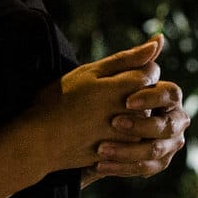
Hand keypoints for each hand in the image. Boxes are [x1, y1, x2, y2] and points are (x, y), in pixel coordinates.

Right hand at [20, 34, 164, 175]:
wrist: (39, 141)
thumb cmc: (59, 100)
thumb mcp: (90, 72)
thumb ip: (127, 58)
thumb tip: (158, 41)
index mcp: (124, 88)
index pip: (150, 73)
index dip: (131, 72)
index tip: (111, 79)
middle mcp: (131, 114)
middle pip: (147, 97)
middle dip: (132, 94)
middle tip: (100, 99)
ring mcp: (127, 137)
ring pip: (142, 119)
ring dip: (128, 115)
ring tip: (98, 116)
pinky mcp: (122, 155)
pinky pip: (133, 140)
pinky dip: (121, 134)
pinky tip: (98, 132)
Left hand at [86, 57, 189, 182]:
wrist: (81, 128)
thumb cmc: (99, 96)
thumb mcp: (110, 76)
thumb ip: (134, 59)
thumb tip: (160, 38)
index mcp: (170, 97)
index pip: (170, 94)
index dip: (152, 97)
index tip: (127, 101)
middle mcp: (175, 121)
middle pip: (167, 126)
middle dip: (141, 126)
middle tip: (114, 124)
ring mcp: (168, 144)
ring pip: (156, 150)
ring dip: (128, 150)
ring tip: (101, 149)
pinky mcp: (156, 163)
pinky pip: (144, 168)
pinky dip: (122, 167)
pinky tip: (99, 165)